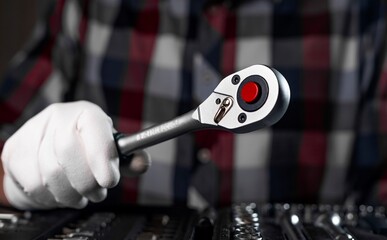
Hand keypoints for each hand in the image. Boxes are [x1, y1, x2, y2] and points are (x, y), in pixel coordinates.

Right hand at [1, 101, 119, 208]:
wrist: (47, 151)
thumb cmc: (85, 151)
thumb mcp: (110, 150)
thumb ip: (128, 159)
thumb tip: (143, 163)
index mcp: (86, 113)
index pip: (93, 127)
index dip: (101, 156)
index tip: (110, 181)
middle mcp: (59, 116)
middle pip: (69, 152)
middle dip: (86, 182)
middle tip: (97, 194)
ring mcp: (34, 131)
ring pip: (50, 173)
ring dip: (70, 193)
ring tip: (80, 195)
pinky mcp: (15, 150)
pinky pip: (33, 183)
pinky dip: (51, 197)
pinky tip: (60, 193)